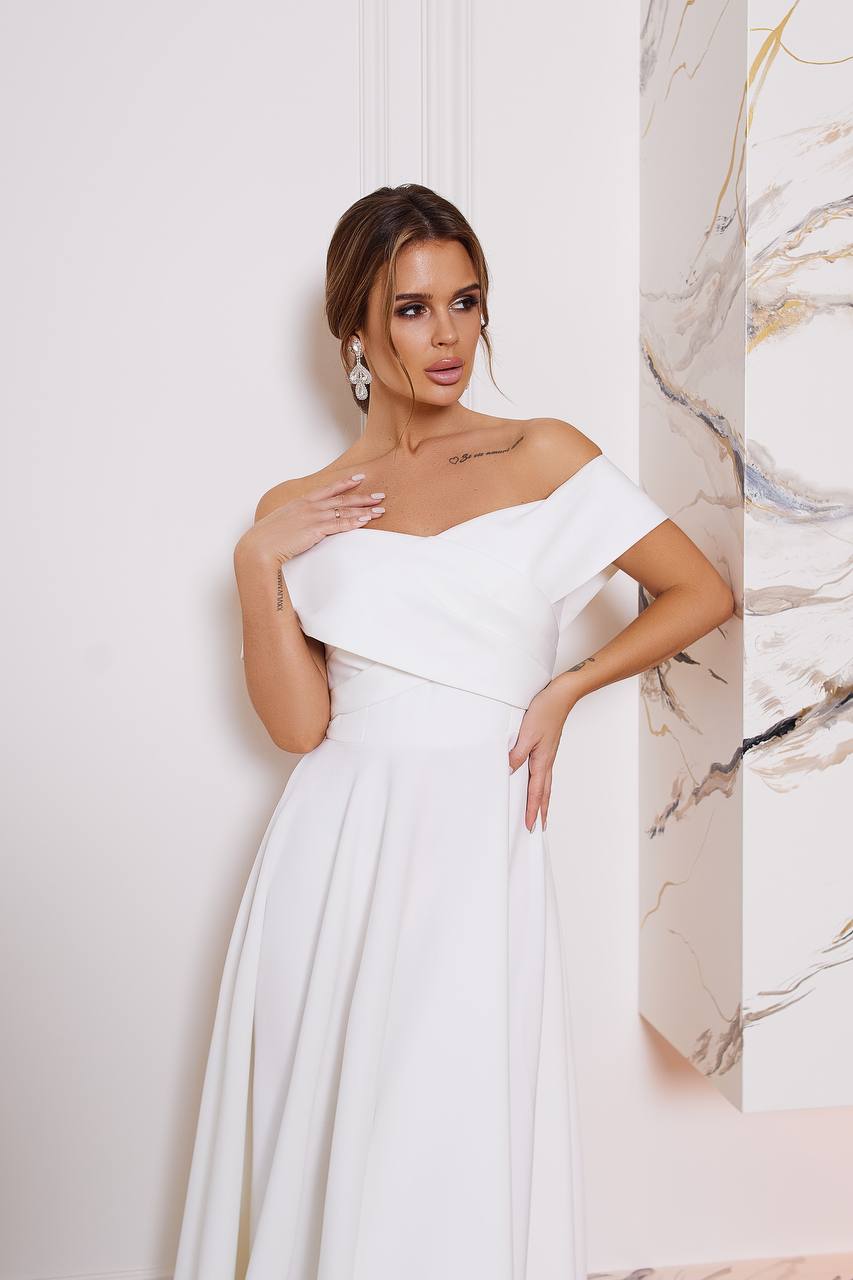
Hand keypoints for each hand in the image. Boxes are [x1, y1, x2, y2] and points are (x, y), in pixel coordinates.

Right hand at [234, 474, 384, 565]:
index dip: (344, 483)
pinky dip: (353, 521)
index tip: (359, 478)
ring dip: (364, 510)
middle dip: (362, 496)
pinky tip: (365, 520)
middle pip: (341, 498)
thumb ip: (294, 522)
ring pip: (343, 510)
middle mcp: (308, 506)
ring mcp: (312, 516)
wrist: (258, 547)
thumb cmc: (266, 540)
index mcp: (300, 503)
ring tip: (380, 510)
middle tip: (380, 495)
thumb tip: (300, 528)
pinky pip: (339, 524)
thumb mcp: (281, 525)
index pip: (327, 489)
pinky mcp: (314, 529)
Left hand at [508, 678, 580, 831]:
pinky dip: (542, 784)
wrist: (562, 695)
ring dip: (543, 799)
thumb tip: (508, 771)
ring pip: (546, 783)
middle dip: (541, 811)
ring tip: (541, 812)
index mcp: (542, 760)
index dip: (532, 810)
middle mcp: (547, 760)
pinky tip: (539, 782)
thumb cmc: (545, 711)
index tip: (530, 826)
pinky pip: (545, 772)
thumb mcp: (526, 733)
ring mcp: (549, 754)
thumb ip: (517, 754)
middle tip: (539, 827)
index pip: (536, 792)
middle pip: (544, 792)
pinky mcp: (547, 747)